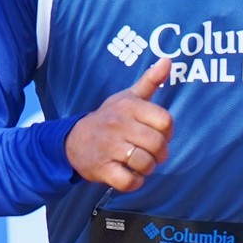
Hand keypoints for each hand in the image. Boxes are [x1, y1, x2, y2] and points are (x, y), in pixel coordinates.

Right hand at [68, 57, 173, 191]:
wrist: (74, 139)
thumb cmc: (110, 118)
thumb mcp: (128, 97)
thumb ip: (150, 81)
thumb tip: (168, 60)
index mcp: (129, 106)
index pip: (165, 121)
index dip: (168, 132)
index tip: (159, 134)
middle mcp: (118, 125)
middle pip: (157, 144)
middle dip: (160, 154)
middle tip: (152, 154)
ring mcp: (109, 147)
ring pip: (145, 163)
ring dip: (147, 168)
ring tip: (140, 164)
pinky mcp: (102, 168)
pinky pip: (128, 182)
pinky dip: (134, 182)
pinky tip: (130, 175)